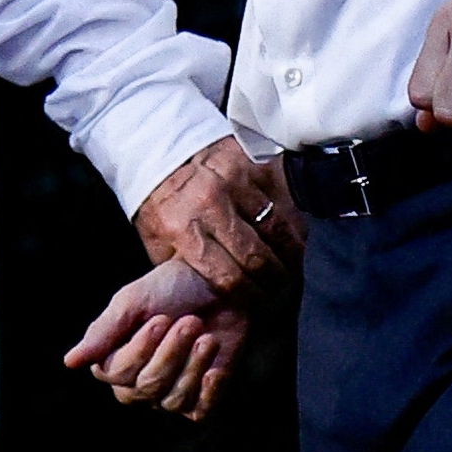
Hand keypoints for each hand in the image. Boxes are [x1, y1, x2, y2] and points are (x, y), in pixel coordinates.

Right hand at [64, 261, 252, 420]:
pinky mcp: (199, 398)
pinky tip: (215, 369)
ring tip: (206, 336)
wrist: (216, 285)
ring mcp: (167, 395)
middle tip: (190, 321)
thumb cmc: (169, 289)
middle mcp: (136, 384)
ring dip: (193, 364)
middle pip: (147, 387)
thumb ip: (103, 332)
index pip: (119, 372)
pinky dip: (208, 390)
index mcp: (113, 362)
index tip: (162, 318)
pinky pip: (198, 410)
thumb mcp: (131, 302)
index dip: (142, 348)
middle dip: (172, 352)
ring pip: (173, 399)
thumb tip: (70, 362)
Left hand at [133, 137, 298, 294]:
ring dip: (291, 255)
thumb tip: (211, 301)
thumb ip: (182, 271)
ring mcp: (238, 180)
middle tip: (281, 291)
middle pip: (259, 257)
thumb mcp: (156, 241)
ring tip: (292, 268)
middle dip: (274, 282)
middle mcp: (212, 202)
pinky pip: (288, 204)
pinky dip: (294, 226)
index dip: (249, 297)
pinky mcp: (257, 165)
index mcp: (183, 226)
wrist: (161, 147)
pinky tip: (294, 239)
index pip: (228, 276)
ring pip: (280, 230)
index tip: (258, 304)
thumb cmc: (160, 201)